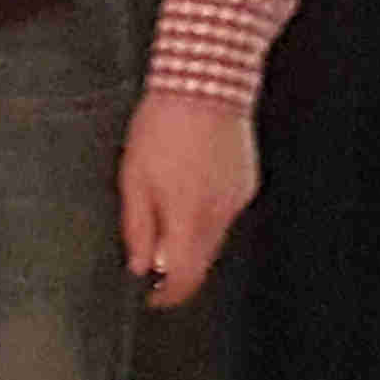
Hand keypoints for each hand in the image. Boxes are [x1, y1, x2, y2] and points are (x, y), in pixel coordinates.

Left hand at [118, 96, 255, 310]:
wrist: (205, 82)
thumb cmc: (163, 125)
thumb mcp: (133, 176)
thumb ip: (137, 226)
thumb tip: (138, 264)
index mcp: (188, 215)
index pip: (183, 276)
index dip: (168, 295)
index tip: (153, 297)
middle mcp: (219, 213)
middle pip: (202, 261)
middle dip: (177, 267)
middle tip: (153, 258)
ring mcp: (237, 198)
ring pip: (214, 236)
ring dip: (191, 236)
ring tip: (167, 200)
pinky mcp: (246, 183)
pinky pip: (224, 211)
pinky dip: (206, 210)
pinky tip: (190, 182)